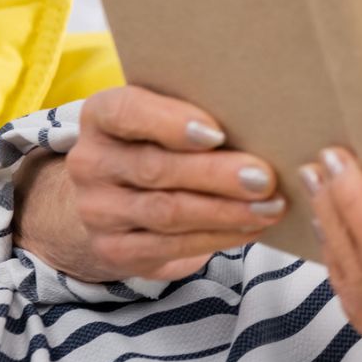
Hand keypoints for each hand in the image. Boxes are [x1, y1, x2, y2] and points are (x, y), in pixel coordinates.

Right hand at [15, 85, 286, 281]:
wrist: (117, 199)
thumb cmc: (162, 144)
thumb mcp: (170, 119)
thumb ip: (201, 114)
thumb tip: (265, 123)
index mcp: (102, 116)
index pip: (126, 112)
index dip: (171, 123)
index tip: (217, 133)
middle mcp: (91, 162)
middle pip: (156, 168)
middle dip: (217, 175)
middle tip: (264, 178)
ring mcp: (98, 210)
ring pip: (167, 211)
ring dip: (225, 211)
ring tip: (270, 207)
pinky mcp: (113, 249)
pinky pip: (170, 246)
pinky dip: (218, 237)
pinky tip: (252, 228)